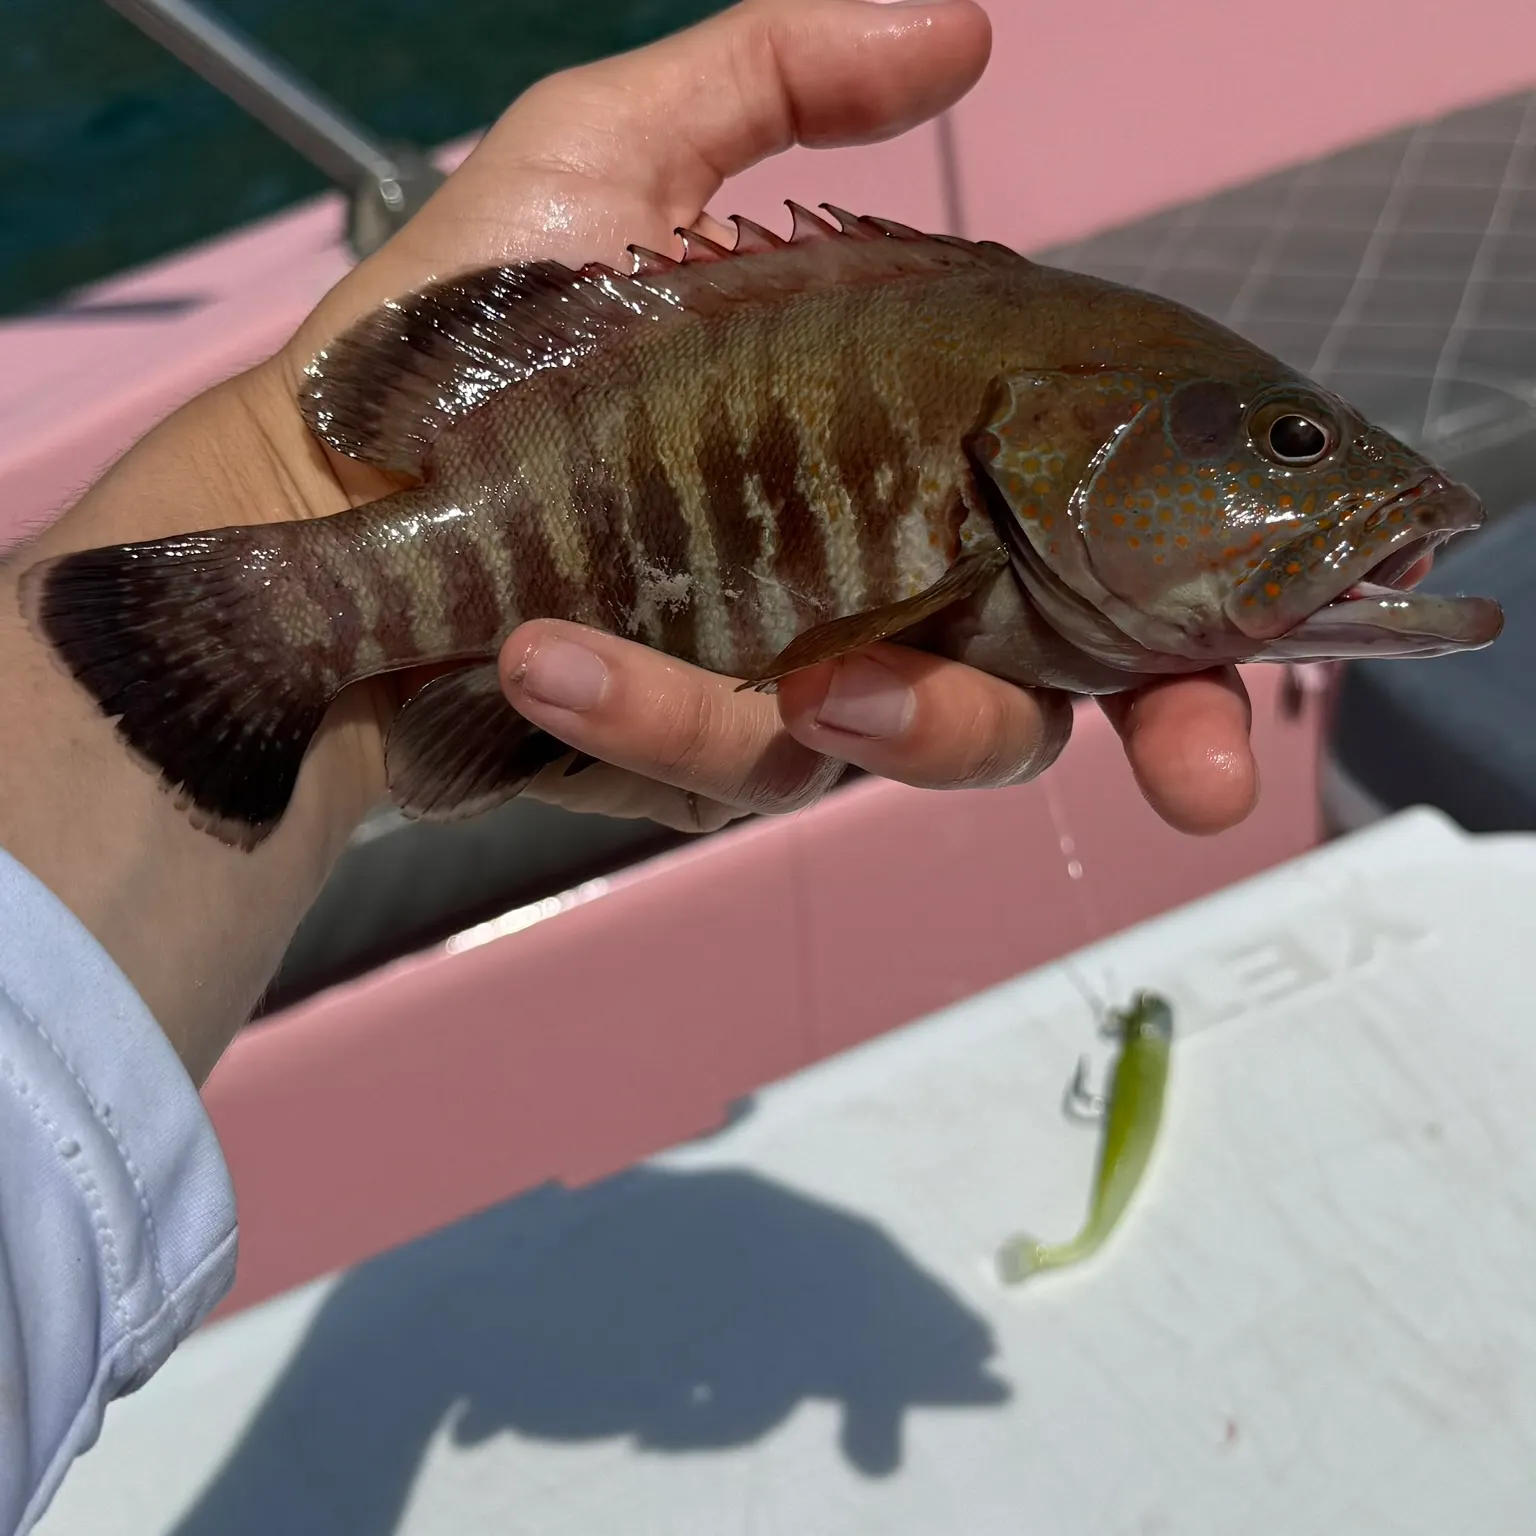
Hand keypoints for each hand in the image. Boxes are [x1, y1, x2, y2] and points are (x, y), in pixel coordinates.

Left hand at [251, 0, 1256, 838]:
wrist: (333, 484)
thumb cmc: (474, 335)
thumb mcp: (620, 158)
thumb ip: (784, 83)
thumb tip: (967, 23)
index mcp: (909, 463)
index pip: (1098, 541)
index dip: (1201, 611)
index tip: (1263, 652)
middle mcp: (882, 584)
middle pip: (1063, 687)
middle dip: (1157, 739)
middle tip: (1202, 776)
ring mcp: (792, 687)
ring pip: (918, 749)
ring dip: (882, 722)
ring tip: (770, 675)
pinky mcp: (694, 753)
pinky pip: (730, 766)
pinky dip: (658, 714)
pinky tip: (551, 655)